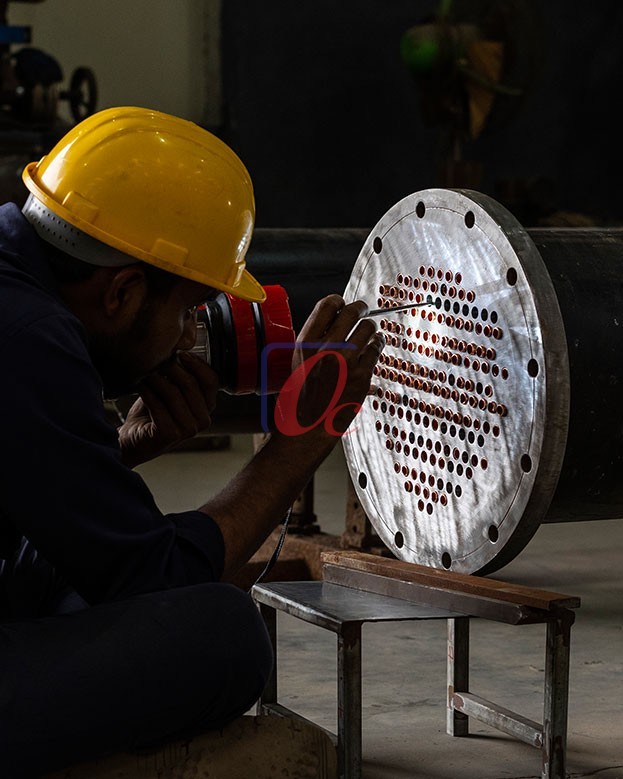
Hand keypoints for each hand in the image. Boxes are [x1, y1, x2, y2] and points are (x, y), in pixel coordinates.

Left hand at [118, 352, 218, 467]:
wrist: (134, 438)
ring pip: (173, 394)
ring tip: (145, 372)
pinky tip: (139, 386)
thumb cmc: (154, 412)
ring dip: (156, 379)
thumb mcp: (171, 390)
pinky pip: (158, 406)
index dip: (197, 364)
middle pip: (192, 385)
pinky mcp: (170, 435)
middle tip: (157, 360)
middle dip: (172, 368)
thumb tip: (178, 349)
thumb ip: (180, 375)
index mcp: (207, 407)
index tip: (181, 353)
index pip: (212, 380)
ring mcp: (188, 430)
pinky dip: (147, 393)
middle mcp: (203, 420)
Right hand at [274, 294, 383, 438]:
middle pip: (352, 311)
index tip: (343, 303)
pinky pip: (376, 349)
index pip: (327, 305)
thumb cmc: (303, 397)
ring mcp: (346, 361)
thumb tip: (336, 320)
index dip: (338, 301)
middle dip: (361, 309)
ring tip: (371, 332)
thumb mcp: (300, 361)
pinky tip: (375, 346)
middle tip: (364, 311)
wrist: (310, 425)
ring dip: (372, 328)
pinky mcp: (362, 374)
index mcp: (307, 342)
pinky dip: (377, 345)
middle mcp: (326, 348)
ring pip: (368, 328)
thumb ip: (315, 340)